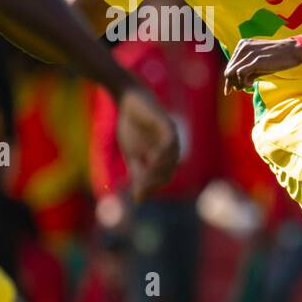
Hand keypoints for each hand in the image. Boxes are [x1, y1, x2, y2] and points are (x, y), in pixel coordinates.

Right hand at [116, 86, 179, 201]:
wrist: (128, 102)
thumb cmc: (132, 128)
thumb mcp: (133, 155)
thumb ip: (137, 175)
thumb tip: (139, 200)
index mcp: (165, 158)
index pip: (164, 178)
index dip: (152, 186)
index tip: (138, 190)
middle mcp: (172, 150)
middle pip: (168, 171)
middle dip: (154, 181)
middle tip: (140, 185)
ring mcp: (172, 137)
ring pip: (171, 159)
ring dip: (158, 169)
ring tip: (144, 175)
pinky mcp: (168, 125)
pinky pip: (169, 142)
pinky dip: (162, 152)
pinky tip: (152, 157)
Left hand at [223, 37, 301, 92]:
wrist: (293, 51)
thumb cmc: (278, 58)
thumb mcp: (260, 64)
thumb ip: (248, 73)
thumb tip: (235, 87)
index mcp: (243, 45)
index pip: (230, 64)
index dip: (229, 78)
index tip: (230, 89)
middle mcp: (243, 47)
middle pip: (229, 69)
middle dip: (231, 82)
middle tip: (238, 90)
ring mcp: (249, 53)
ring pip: (233, 72)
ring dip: (237, 82)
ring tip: (247, 85)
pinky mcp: (256, 60)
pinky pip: (241, 73)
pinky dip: (243, 81)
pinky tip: (250, 84)